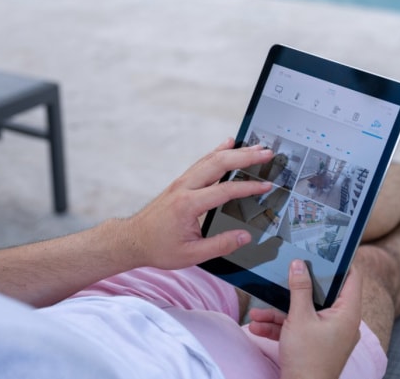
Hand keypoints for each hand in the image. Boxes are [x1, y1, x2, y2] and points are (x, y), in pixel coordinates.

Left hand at [120, 138, 273, 269]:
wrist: (132, 239)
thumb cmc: (158, 247)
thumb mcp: (191, 255)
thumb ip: (220, 245)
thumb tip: (244, 237)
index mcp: (188, 205)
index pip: (225, 190)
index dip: (249, 188)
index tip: (266, 186)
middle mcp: (185, 187)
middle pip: (219, 163)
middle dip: (245, 157)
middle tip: (266, 153)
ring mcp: (182, 182)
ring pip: (211, 159)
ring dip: (235, 152)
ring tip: (256, 148)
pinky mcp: (181, 182)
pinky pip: (203, 162)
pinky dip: (218, 151)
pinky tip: (228, 144)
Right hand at [249, 260, 362, 378]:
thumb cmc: (308, 359)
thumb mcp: (299, 318)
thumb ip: (299, 288)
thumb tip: (299, 264)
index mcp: (347, 313)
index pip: (352, 278)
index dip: (340, 263)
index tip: (325, 251)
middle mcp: (342, 322)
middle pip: (321, 295)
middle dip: (295, 291)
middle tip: (285, 275)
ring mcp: (329, 335)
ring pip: (305, 313)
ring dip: (279, 313)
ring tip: (257, 313)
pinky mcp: (316, 345)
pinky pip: (299, 328)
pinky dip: (281, 327)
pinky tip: (258, 326)